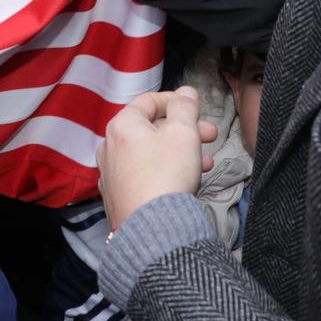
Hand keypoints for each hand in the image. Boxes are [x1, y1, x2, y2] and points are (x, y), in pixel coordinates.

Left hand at [97, 88, 218, 231]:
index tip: (196, 108)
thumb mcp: (183, 132)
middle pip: (151, 129)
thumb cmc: (167, 174)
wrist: (151, 229)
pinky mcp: (118, 197)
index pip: (148, 101)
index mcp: (122, 125)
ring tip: (206, 163)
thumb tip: (185, 92)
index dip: (176, 100)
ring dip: (180, 153)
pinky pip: (144, 175)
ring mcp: (111, 174)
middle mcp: (110, 147)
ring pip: (150, 153)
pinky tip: (184, 181)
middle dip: (185, 131)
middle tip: (211, 136)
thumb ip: (185, 107)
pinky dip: (164, 171)